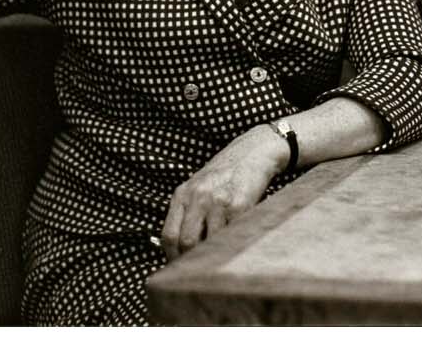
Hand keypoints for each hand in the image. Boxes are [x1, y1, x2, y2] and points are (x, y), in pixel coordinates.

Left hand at [160, 126, 285, 260]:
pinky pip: (230, 235)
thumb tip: (178, 248)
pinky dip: (230, 245)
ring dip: (212, 255)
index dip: (172, 256)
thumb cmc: (224, 174)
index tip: (178, 267)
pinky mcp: (239, 205)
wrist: (252, 152)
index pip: (169, 235)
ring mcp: (218, 201)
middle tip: (197, 270)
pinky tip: (233, 246)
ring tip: (216, 260)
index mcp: (182, 194)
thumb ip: (187, 212)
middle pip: (186, 242)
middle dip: (190, 261)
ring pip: (208, 243)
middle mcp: (198, 197)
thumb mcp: (197, 187)